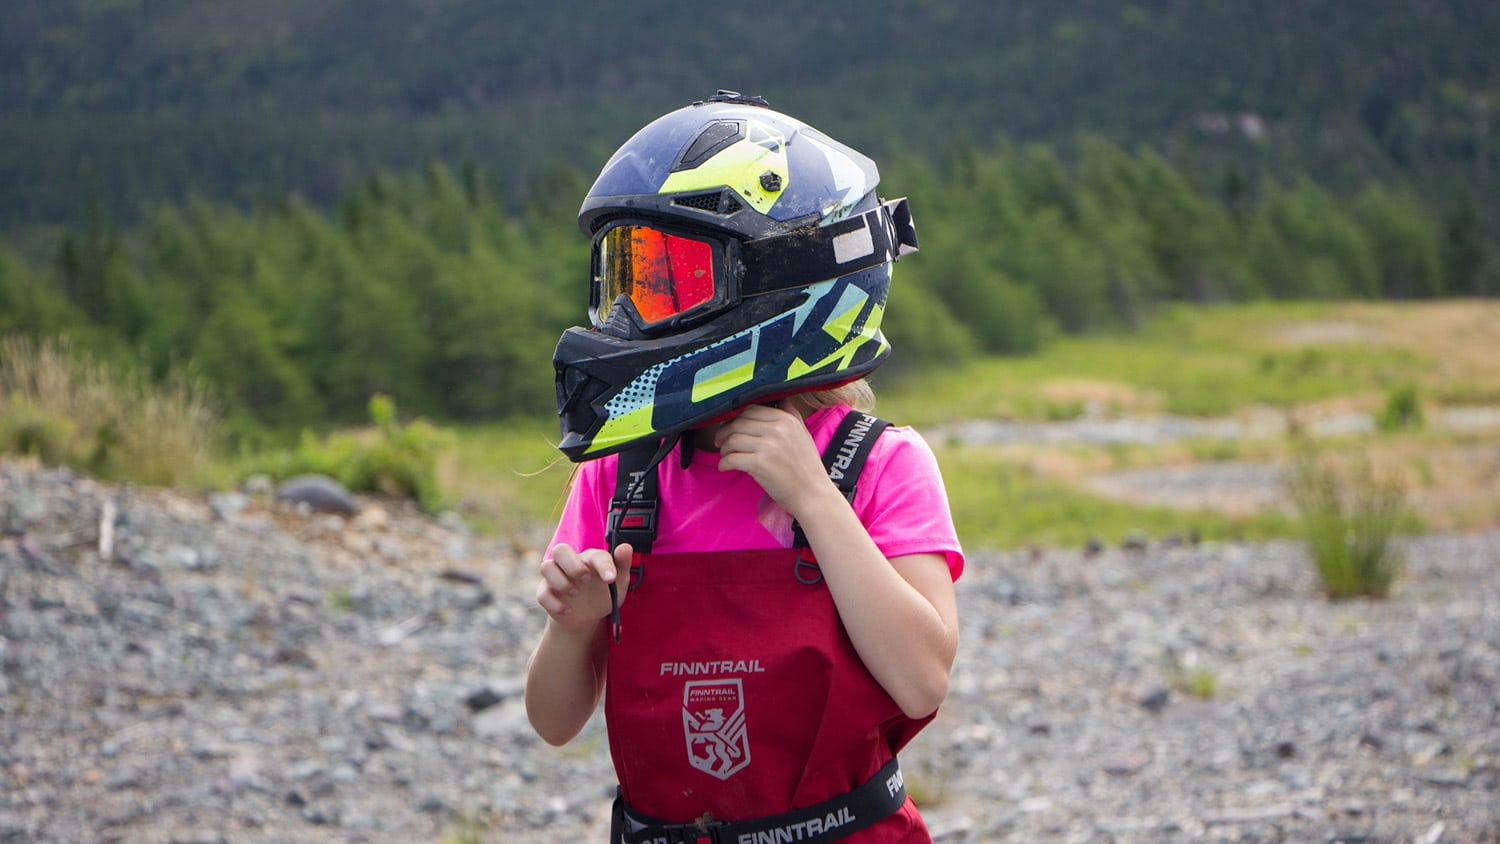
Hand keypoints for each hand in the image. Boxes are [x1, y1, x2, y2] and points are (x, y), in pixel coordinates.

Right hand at [535, 542, 632, 633]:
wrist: (588, 615)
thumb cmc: (603, 594)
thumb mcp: (618, 582)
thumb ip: (622, 564)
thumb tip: (625, 547)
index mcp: (590, 559)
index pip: (595, 555)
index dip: (603, 565)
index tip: (610, 579)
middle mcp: (571, 564)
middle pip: (560, 550)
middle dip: (573, 565)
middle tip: (586, 580)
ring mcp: (556, 577)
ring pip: (546, 566)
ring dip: (560, 581)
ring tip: (576, 594)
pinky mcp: (547, 592)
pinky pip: (542, 593)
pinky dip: (554, 603)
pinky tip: (568, 611)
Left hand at [713, 401, 840, 519]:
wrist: (813, 495)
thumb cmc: (806, 467)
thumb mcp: (803, 433)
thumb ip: (790, 414)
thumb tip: (777, 399)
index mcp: (786, 419)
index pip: (751, 410)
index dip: (735, 418)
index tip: (729, 428)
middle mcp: (777, 429)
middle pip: (738, 422)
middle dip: (725, 433)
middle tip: (720, 443)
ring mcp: (768, 446)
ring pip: (732, 439)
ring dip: (724, 449)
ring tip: (726, 456)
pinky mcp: (760, 464)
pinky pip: (731, 458)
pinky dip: (723, 463)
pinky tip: (725, 467)